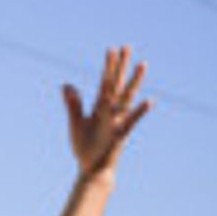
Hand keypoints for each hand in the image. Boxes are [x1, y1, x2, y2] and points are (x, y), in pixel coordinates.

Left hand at [62, 46, 150, 180]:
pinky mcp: (121, 133)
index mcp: (100, 107)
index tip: (111, 49)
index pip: (105, 82)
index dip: (108, 66)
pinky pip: (132, 120)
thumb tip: (66, 85)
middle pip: (117, 83)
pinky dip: (139, 111)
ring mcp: (117, 120)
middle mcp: (111, 110)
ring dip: (134, 81)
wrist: (91, 169)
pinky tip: (149, 101)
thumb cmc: (84, 147)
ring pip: (127, 96)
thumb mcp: (75, 124)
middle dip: (121, 65)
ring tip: (142, 64)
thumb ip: (73, 104)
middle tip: (127, 46)